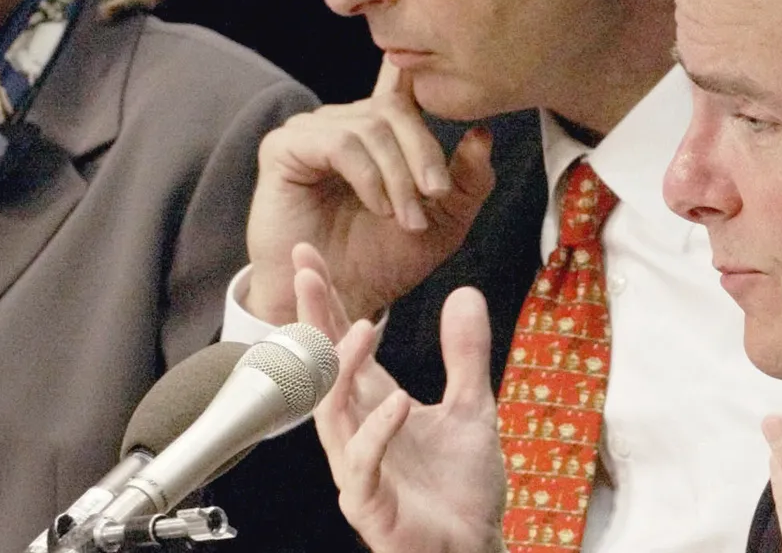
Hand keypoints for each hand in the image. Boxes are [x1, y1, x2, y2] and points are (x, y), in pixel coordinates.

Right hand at [245, 56, 494, 322]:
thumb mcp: (443, 224)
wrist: (335, 302)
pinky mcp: (283, 148)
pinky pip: (339, 142)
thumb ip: (469, 182)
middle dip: (424, 153)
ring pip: (371, 126)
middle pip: (394, 107)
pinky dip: (369, 176)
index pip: (402, 83)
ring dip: (398, 175)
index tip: (457, 83)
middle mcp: (342, 122)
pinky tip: (379, 207)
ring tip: (407, 218)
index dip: (424, 77)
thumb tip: (483, 134)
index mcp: (378, 131)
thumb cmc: (381, 263)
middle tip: (436, 196)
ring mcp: (310, 131)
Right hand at [299, 248, 506, 552]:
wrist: (474, 547)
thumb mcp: (472, 407)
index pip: (343, 343)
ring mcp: (358, 467)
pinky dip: (378, 432)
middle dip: (314, 320)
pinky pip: (364, 464)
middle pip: (324, 366)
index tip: (309, 257)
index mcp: (376, 403)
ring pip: (334, 411)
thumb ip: (465, 353)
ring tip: (363, 330)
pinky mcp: (369, 504)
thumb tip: (465, 293)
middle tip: (307, 273)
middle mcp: (357, 430)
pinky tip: (397, 402)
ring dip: (344, 369)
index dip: (327, 300)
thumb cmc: (462, 489)